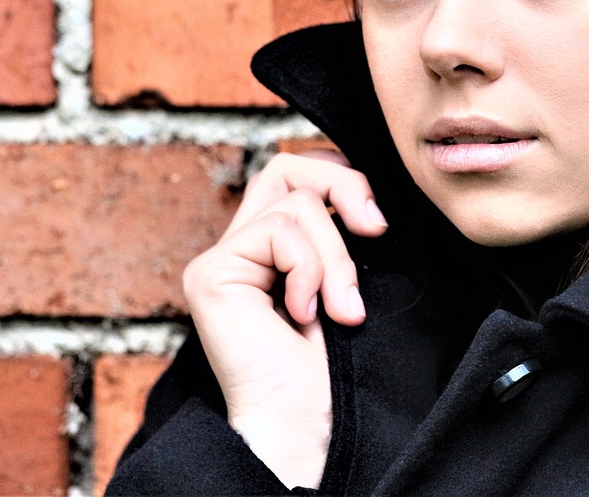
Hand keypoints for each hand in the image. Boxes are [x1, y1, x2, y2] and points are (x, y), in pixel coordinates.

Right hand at [182, 150, 387, 488]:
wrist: (311, 421)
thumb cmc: (337, 364)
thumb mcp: (351, 279)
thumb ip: (345, 232)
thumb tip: (368, 193)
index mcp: (270, 250)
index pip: (297, 174)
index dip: (341, 178)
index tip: (377, 223)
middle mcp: (239, 249)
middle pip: (287, 166)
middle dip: (344, 187)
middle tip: (376, 231)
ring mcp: (221, 260)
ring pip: (296, 204)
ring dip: (336, 257)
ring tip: (342, 308)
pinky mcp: (211, 272)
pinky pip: (279, 231)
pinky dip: (310, 269)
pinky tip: (306, 314)